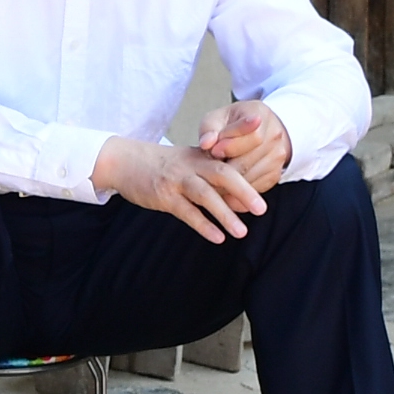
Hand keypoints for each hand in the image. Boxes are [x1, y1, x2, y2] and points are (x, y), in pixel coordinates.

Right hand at [97, 133, 268, 243]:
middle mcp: (192, 165)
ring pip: (206, 195)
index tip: (269, 184)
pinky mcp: (163, 196)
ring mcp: (177, 180)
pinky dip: (203, 225)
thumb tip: (240, 198)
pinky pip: (186, 212)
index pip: (231, 161)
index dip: (251, 172)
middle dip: (245, 192)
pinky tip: (217, 237)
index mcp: (202, 155)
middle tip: (262, 210)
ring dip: (225, 214)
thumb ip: (213, 174)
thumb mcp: (188, 160)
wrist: (124, 161)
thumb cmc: (161, 165)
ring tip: (242, 232)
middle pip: (223, 174)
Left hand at [196, 98, 295, 191]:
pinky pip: (254, 187)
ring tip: (213, 177)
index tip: (214, 150)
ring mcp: (277, 157)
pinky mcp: (274, 175)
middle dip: (226, 166)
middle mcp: (274, 136)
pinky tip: (224, 186)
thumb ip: (210, 128)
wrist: (256, 130)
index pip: (253, 135)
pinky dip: (237, 190)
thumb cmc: (233, 123)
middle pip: (251, 159)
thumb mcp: (218, 117)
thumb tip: (206, 142)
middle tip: (209, 168)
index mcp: (261, 115)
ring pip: (251, 176)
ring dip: (229, 181)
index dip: (231, 146)